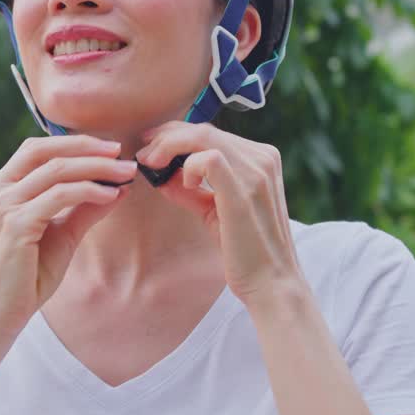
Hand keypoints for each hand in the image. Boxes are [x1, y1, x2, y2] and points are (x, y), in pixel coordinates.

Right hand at [0, 135, 135, 337]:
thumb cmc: (25, 280)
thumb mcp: (59, 236)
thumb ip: (83, 209)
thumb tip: (117, 186)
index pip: (35, 151)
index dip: (72, 144)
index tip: (107, 150)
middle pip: (44, 151)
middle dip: (86, 147)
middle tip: (120, 152)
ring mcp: (0, 207)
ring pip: (56, 170)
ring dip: (96, 168)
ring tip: (124, 173)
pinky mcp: (14, 225)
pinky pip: (60, 195)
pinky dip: (89, 190)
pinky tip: (110, 195)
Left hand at [136, 121, 304, 304]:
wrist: (271, 284)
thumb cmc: (245, 251)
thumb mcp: (215, 211)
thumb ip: (192, 190)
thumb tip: (162, 175)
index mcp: (261, 158)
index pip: (210, 133)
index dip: (175, 136)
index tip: (151, 148)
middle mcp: (263, 158)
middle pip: (203, 130)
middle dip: (165, 138)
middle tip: (143, 155)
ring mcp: (257, 172)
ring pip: (202, 137)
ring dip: (168, 148)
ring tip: (152, 165)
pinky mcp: (244, 190)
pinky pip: (208, 158)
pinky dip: (188, 166)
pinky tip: (184, 185)